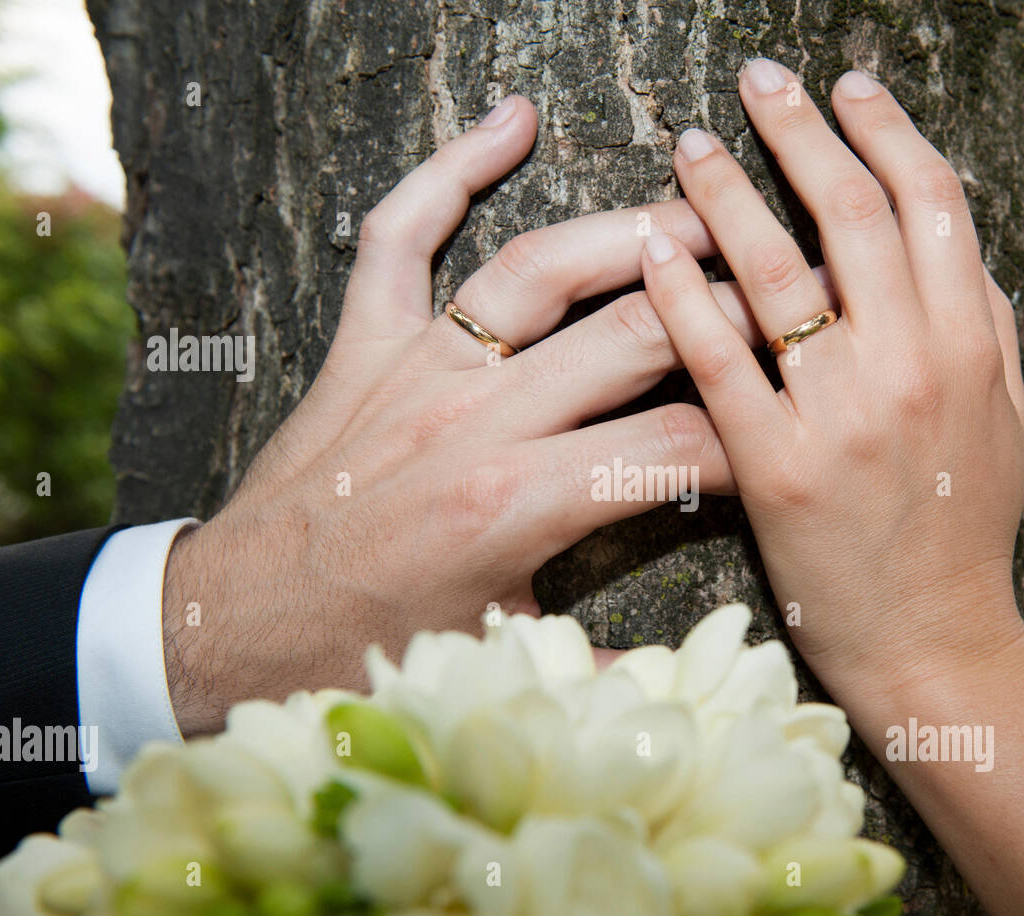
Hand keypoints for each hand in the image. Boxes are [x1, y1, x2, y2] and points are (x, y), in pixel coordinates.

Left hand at [162, 95, 765, 733]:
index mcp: (515, 508)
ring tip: (701, 212)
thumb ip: (598, 668)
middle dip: (725, 310)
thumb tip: (683, 685)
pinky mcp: (363, 344)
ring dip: (630, 232)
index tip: (790, 428)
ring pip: (539, 269)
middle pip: (633, 336)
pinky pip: (401, 236)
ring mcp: (415, 369)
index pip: (676, 447)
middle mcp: (472, 422)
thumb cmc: (365, 649)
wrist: (234, 623)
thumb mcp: (496, 662)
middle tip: (785, 295)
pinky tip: (512, 121)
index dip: (753, 436)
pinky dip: (451, 168)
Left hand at [639, 61, 1023, 708]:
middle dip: (802, 131)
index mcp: (970, 346)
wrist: (932, 646)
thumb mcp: (1002, 421)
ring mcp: (840, 417)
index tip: (849, 88)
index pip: (932, 204)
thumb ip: (986, 330)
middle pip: (851, 215)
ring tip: (690, 146)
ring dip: (729, 195)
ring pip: (777, 275)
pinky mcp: (774, 470)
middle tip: (758, 81)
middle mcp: (910, 367)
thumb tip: (960, 251)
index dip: (887, 131)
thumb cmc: (964, 533)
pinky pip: (719, 365)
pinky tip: (649, 252)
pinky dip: (683, 300)